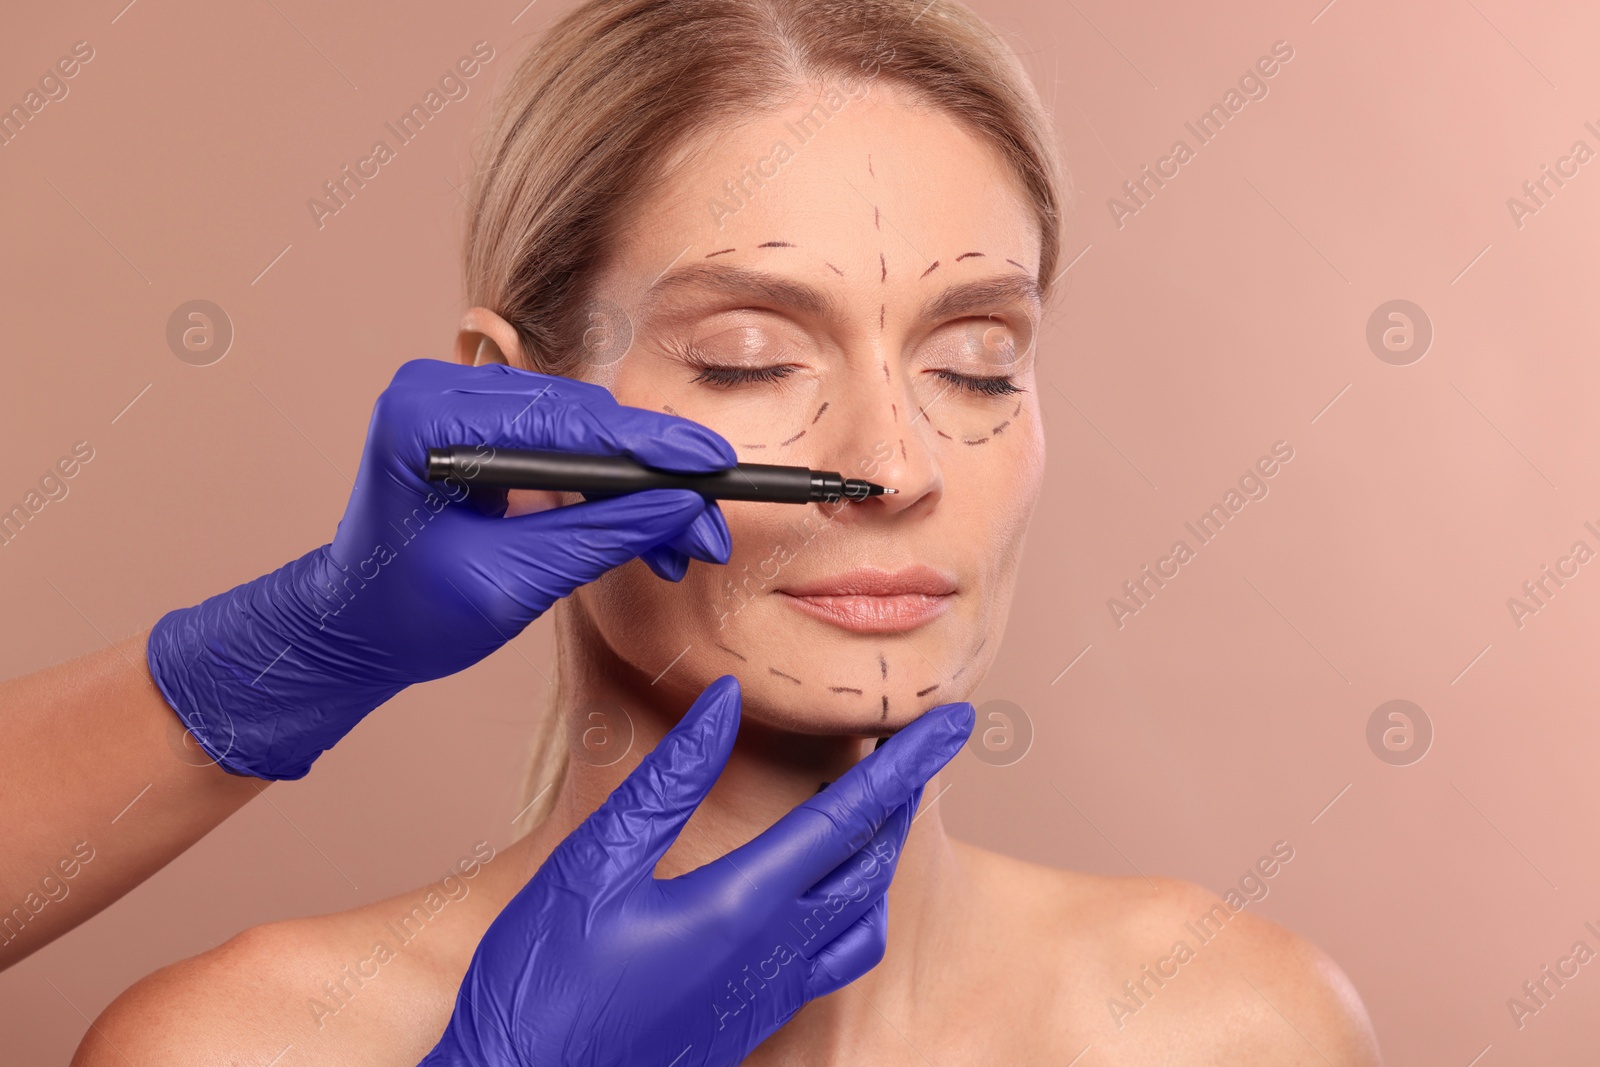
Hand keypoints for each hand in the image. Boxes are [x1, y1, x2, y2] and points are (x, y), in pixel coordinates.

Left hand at [146, 359, 735, 778]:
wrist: (356, 628)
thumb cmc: (410, 614)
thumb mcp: (515, 582)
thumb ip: (601, 537)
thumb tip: (686, 510)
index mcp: (423, 419)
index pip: (562, 422)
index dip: (649, 447)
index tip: (714, 465)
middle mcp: (437, 390)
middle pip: (580, 418)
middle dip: (653, 475)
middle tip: (709, 525)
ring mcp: (457, 399)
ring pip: (583, 428)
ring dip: (638, 483)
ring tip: (684, 540)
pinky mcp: (479, 420)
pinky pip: (565, 439)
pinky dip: (608, 483)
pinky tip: (649, 523)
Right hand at [420, 675, 973, 1066]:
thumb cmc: (541, 982)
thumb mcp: (591, 866)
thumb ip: (666, 781)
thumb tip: (724, 700)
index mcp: (743, 908)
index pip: (851, 815)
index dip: (910, 760)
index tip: (961, 719)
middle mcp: (774, 956)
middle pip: (872, 864)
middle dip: (906, 798)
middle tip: (927, 745)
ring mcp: (767, 997)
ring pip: (862, 919)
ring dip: (881, 855)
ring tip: (883, 807)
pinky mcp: (751, 1023)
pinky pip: (834, 960)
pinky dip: (852, 907)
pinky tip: (823, 890)